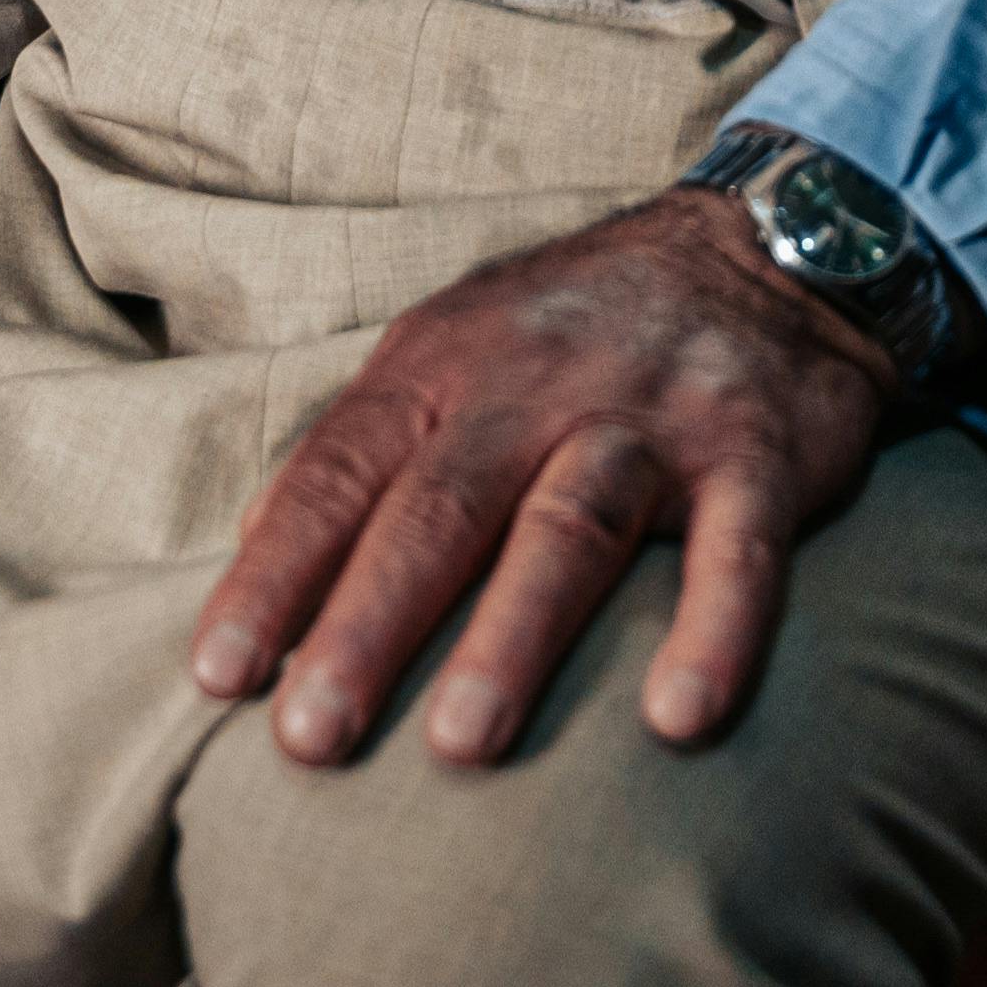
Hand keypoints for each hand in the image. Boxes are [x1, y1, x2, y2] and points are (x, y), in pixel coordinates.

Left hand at [188, 189, 898, 769]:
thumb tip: (257, 555)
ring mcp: (652, 416)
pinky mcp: (759, 454)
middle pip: (440, 509)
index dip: (277, 572)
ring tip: (459, 744)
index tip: (220, 674)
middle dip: (368, 624)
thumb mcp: (453, 350)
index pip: (340, 472)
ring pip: (571, 526)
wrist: (766, 242)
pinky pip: (739, 550)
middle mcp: (539, 383)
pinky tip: (678, 718)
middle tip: (310, 737)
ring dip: (512, 636)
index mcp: (444, 364)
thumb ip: (366, 447)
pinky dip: (713, 630)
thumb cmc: (575, 329)